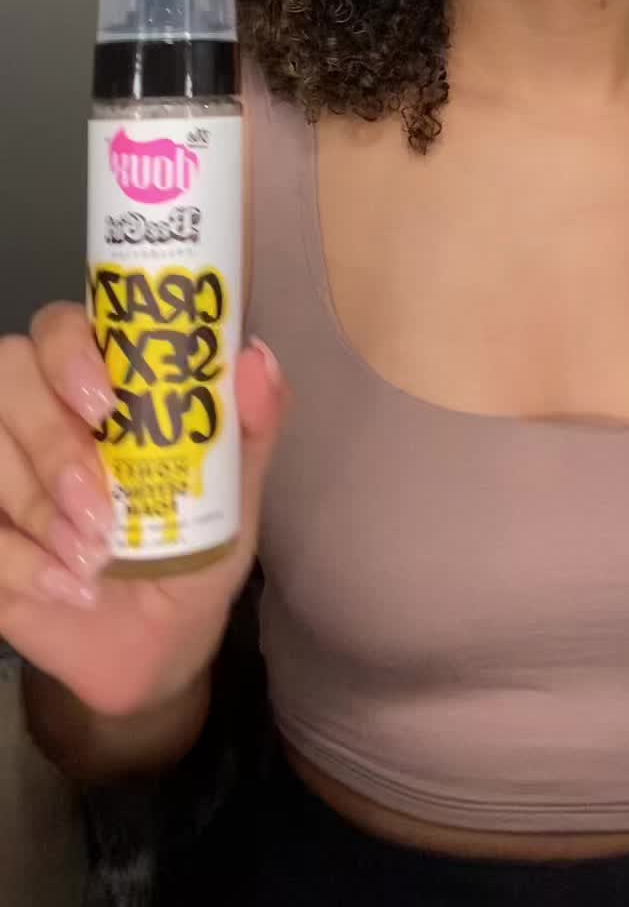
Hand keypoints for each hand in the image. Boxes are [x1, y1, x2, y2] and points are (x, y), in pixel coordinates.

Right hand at [0, 303, 284, 716]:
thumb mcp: (232, 497)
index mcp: (101, 383)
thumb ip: (248, 427)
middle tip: (98, 508)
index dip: (70, 353)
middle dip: (52, 444)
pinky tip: (67, 589)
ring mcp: (0, 466)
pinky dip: (20, 564)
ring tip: (94, 561)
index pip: (61, 327)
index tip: (104, 406)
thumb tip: (256, 359)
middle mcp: (38, 410)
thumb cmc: (191, 551)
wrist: (155, 647)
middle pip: (9, 376)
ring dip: (38, 511)